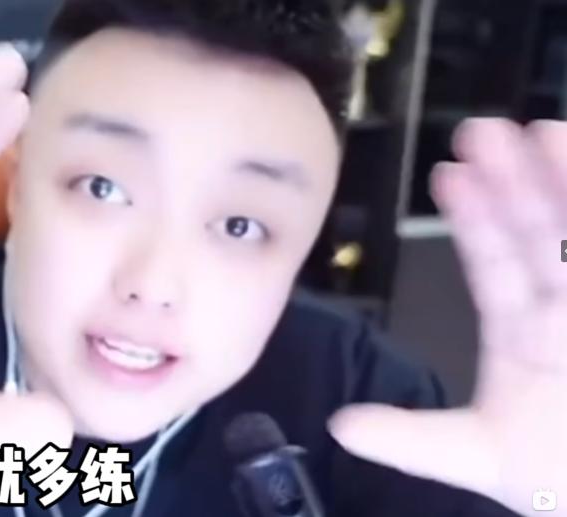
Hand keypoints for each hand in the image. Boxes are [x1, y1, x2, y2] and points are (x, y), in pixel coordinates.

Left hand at [330, 119, 566, 515]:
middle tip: (482, 129)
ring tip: (545, 133)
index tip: (448, 174)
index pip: (493, 264)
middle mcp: (566, 311)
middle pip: (539, 233)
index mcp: (524, 334)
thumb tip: (339, 424)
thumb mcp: (480, 457)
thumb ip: (411, 439)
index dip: (473, 219)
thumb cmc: (559, 479)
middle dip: (513, 182)